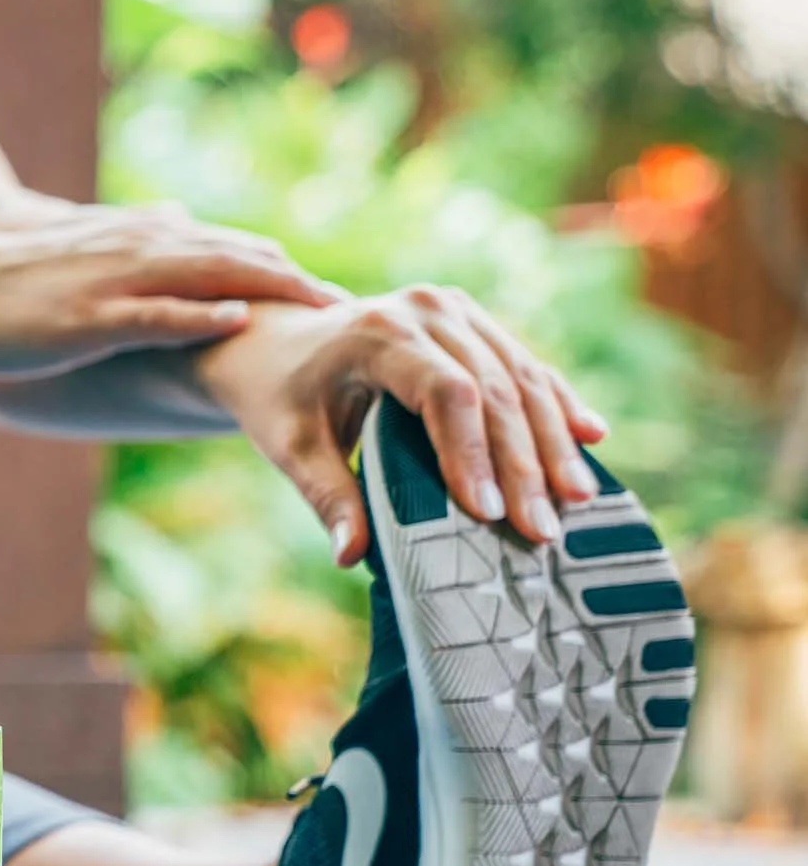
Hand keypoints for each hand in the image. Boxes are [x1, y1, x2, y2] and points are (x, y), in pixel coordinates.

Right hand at [0, 193, 344, 377]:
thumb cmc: (9, 279)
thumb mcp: (83, 247)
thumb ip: (137, 234)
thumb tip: (180, 216)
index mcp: (142, 240)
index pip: (235, 251)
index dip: (289, 273)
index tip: (338, 301)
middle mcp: (140, 249)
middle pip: (241, 259)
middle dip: (301, 285)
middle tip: (360, 312)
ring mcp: (116, 282)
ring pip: (210, 277)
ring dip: (271, 293)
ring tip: (325, 314)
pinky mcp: (87, 316)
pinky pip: (155, 312)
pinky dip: (200, 317)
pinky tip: (238, 324)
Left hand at [195, 290, 610, 565]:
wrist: (276, 342)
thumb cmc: (282, 398)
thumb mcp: (290, 446)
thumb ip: (326, 496)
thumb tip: (351, 555)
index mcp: (376, 333)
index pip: (446, 393)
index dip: (474, 453)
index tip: (489, 513)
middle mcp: (424, 310)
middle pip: (495, 388)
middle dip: (523, 464)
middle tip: (543, 530)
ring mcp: (455, 311)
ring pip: (521, 376)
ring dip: (552, 440)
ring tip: (576, 500)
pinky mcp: (474, 323)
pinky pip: (525, 365)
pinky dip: (556, 405)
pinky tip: (590, 439)